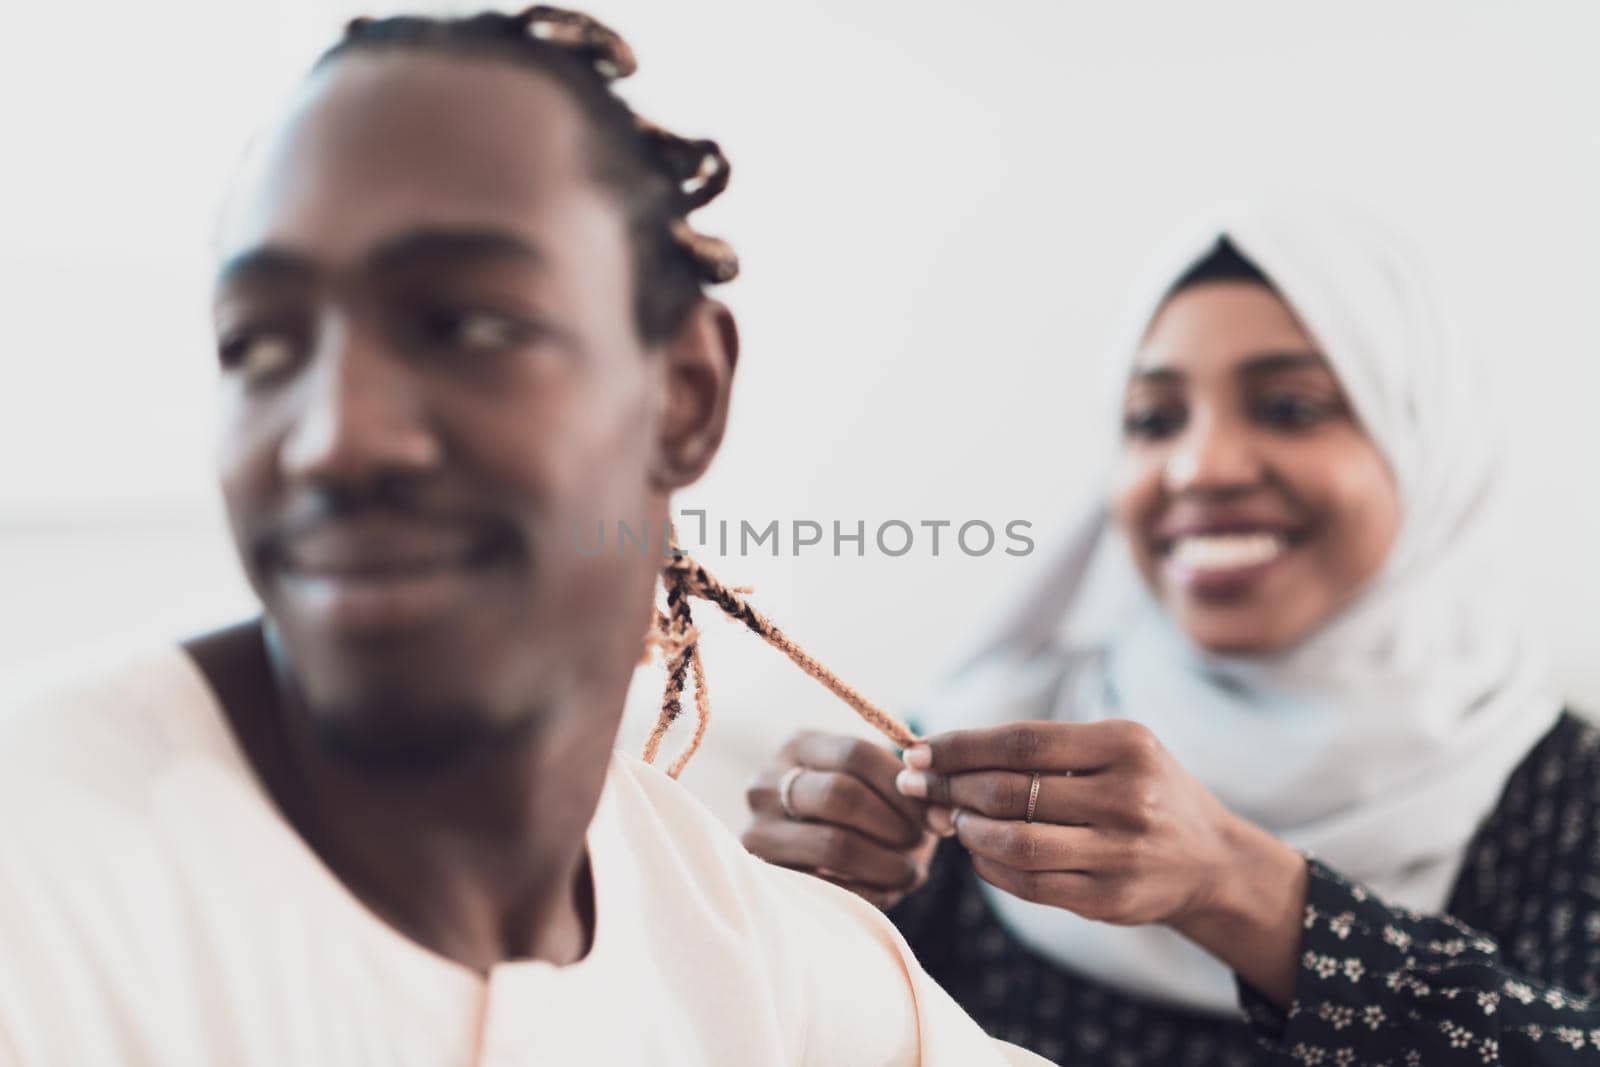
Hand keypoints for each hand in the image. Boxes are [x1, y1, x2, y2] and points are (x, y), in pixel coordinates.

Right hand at [744, 731, 939, 909]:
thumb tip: (940, 809)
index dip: (900, 784)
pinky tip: (886, 890)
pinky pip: (828, 888)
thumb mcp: (873, 787)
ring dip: (887, 863)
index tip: (933, 813)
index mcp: (798, 747)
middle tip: (920, 843)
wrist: (814, 860)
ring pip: (835, 845)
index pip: (854, 753)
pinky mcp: (765, 879)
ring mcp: (758, 832)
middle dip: (893, 824)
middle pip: (840, 795)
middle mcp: (766, 784)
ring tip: (910, 872)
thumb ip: (906, 786)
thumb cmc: (859, 815)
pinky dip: (869, 892)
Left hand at [896, 719, 1306, 1003]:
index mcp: (1125, 745)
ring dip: (967, 831)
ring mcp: (1122, 854)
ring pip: (1014, 843)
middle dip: (949, 788)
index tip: (916, 750)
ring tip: (952, 820)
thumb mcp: (1111, 749)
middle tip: (916, 786)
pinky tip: (979, 852)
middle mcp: (1128, 798)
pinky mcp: (1111, 901)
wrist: (1211, 859)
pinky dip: (989, 867)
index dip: (959, 747)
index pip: (1020, 743)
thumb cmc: (1140, 789)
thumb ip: (1038, 752)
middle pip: (1010, 792)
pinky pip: (1029, 884)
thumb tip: (939, 760)